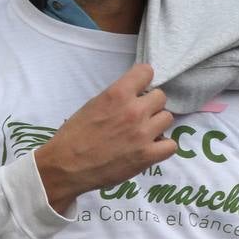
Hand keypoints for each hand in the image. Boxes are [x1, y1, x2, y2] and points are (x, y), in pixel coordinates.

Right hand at [36, 64, 175, 213]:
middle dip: (150, 104)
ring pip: (167, 118)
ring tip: (143, 132)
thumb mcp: (93, 104)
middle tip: (138, 114)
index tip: (139, 88)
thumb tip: (134, 95)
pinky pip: (170, 145)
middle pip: (160, 97)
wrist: (67, 166)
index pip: (146, 72)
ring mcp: (143, 134)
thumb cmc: (74, 134)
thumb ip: (117, 97)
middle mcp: (134, 110)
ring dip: (156, 123)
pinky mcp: (147, 156)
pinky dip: (162, 146)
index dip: (143, 80)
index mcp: (118, 94)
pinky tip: (150, 147)